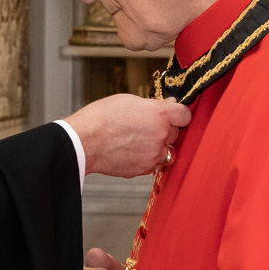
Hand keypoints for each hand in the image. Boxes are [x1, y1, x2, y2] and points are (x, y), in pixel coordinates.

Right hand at [63, 94, 191, 178]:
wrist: (84, 141)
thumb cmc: (101, 118)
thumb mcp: (129, 101)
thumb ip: (153, 105)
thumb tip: (168, 105)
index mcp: (159, 114)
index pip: (185, 115)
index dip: (179, 114)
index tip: (174, 114)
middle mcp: (160, 135)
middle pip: (175, 132)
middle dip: (165, 128)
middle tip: (146, 125)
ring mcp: (154, 154)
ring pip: (165, 149)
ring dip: (157, 145)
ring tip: (136, 139)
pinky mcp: (144, 168)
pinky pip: (153, 162)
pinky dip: (146, 157)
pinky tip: (130, 149)